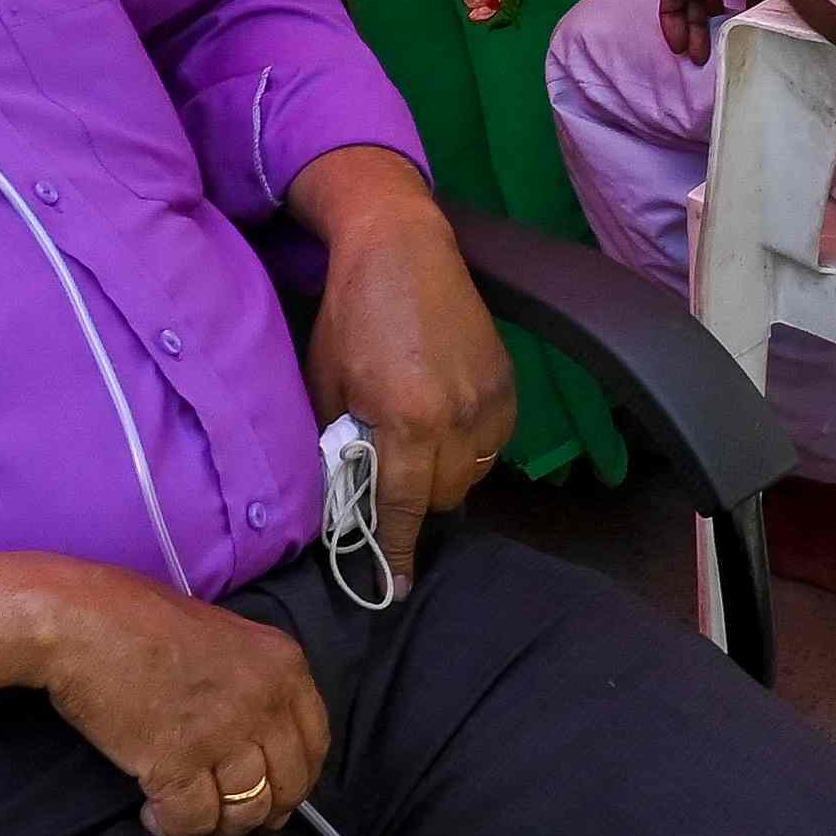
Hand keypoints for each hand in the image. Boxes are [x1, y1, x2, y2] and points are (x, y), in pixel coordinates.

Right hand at [40, 568, 330, 835]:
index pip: (314, 745)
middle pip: (289, 786)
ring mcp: (225, 733)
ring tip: (185, 811)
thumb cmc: (139, 621)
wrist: (80, 620)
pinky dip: (174, 829)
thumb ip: (254, 684)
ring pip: (245, 812)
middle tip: (226, 814)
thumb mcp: (225, 637)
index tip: (273, 795)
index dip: (295, 781)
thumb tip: (261, 747)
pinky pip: (193, 821)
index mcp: (284, 666)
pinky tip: (154, 814)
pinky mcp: (178, 762)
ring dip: (216, 825)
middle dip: (260, 812)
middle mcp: (266, 701)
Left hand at [300, 171, 518, 537]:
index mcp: (408, 419)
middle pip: (444, 498)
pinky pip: (493, 443)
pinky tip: (445, 424)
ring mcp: (490, 400)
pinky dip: (470, 448)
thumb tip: (346, 494)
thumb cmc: (350, 314)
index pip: (403, 508)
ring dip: (445, 477)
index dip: (396, 552)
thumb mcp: (327, 383)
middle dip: (415, 504)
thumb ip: (339, 443)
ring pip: (474, 475)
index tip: (393, 588)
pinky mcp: (508, 383)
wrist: (402, 247)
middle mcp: (458, 417)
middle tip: (390, 486)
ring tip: (418, 453)